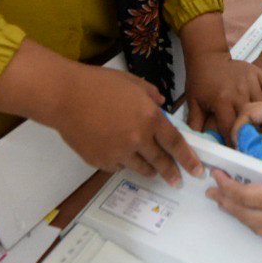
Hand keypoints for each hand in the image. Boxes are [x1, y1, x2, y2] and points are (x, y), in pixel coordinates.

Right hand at [51, 64, 201, 186]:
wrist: (65, 96)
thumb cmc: (97, 84)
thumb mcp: (132, 82)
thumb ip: (151, 95)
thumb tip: (162, 104)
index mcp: (149, 118)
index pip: (175, 143)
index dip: (188, 159)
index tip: (197, 171)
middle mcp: (137, 139)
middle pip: (160, 161)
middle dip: (171, 173)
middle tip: (177, 180)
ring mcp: (118, 152)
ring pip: (140, 168)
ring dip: (149, 170)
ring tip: (153, 171)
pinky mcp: (101, 161)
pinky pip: (118, 166)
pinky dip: (123, 163)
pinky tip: (122, 157)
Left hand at [185, 54, 261, 138]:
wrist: (207, 56)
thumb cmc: (200, 81)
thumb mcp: (193, 103)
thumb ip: (195, 124)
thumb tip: (194, 146)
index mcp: (222, 100)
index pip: (232, 128)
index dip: (234, 142)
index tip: (235, 151)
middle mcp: (239, 91)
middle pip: (252, 119)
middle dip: (251, 132)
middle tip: (250, 140)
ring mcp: (251, 81)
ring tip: (259, 125)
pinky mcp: (259, 73)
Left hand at [208, 157, 261, 262]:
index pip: (244, 193)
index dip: (226, 185)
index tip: (216, 175)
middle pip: (242, 212)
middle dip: (224, 201)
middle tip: (212, 194)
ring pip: (252, 225)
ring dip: (237, 214)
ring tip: (229, 206)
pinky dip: (254, 224)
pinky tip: (257, 221)